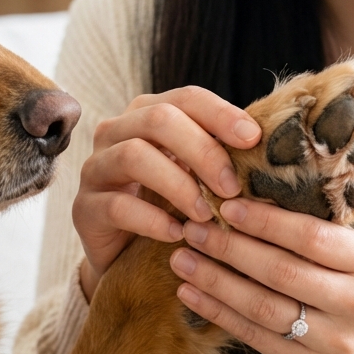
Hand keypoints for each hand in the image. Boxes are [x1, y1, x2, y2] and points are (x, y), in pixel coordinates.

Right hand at [72, 88, 260, 300]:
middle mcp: (117, 131)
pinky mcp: (84, 207)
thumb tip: (268, 148)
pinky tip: (177, 235)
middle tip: (231, 187)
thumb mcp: (198, 176)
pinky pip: (117, 204)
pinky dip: (152, 220)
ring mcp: (96, 167)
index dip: (220, 114)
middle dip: (202, 151)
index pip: (187, 98)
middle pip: (158, 119)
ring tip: (206, 214)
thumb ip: (222, 157)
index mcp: (149, 113)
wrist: (126, 256)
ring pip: (133, 155)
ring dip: (178, 184)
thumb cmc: (171, 206)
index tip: (253, 139)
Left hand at [169, 197, 353, 353]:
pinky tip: (192, 294)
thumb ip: (311, 231)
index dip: (265, 222)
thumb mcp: (353, 251)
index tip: (227, 206)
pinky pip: (255, 337)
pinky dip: (219, 313)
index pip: (311, 237)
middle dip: (230, 249)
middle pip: (282, 273)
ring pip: (263, 309)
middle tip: (193, 230)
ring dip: (216, 282)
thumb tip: (241, 198)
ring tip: (183, 260)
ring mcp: (336, 342)